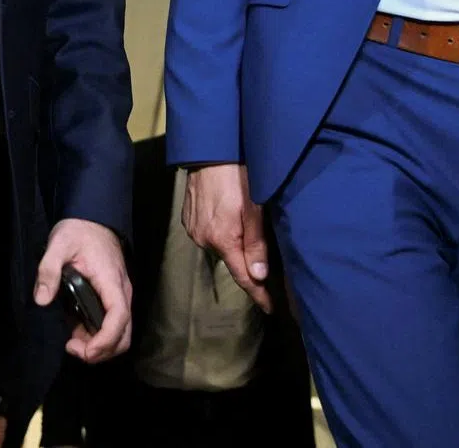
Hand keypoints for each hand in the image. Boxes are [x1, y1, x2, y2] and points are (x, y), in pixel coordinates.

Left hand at [33, 218, 130, 362]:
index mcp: (112, 281)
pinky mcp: (113, 298)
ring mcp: (120, 296)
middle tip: (72, 347)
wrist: (93, 218)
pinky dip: (98, 337)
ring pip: (120, 334)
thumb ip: (49, 269)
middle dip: (101, 351)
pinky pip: (113, 326)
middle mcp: (122, 292)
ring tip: (72, 341)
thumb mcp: (59, 244)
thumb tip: (42, 300)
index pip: (118, 317)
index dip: (104, 341)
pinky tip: (77, 331)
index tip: (83, 351)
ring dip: (99, 347)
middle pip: (124, 335)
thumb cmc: (78, 230)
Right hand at [182, 163, 270, 312]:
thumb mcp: (254, 207)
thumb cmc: (236, 174)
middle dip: (247, 262)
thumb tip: (260, 276)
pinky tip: (228, 216)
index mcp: (222, 239)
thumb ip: (256, 243)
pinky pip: (208, 233)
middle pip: (232, 260)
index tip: (270, 307)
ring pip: (220, 246)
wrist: (209, 150)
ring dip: (233, 243)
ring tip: (245, 228)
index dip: (258, 293)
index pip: (243, 276)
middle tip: (266, 259)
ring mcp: (193, 229)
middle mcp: (204, 239)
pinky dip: (220, 231)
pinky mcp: (188, 218)